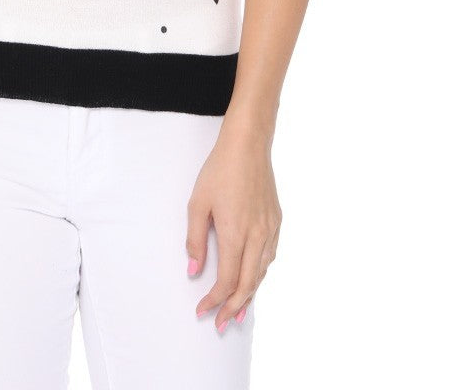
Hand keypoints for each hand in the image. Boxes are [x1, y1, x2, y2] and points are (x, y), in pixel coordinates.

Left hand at [186, 122, 281, 331]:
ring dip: (249, 295)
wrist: (248, 145)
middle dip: (232, 307)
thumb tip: (194, 271)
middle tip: (220, 324)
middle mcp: (257, 236)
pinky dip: (260, 274)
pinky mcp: (276, 221)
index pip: (226, 280)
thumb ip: (195, 239)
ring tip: (237, 312)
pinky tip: (253, 279)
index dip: (214, 300)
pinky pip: (269, 256)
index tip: (201, 311)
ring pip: (261, 273)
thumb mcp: (197, 203)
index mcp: (235, 233)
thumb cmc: (219, 171)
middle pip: (247, 284)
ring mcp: (270, 229)